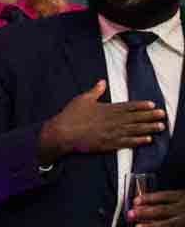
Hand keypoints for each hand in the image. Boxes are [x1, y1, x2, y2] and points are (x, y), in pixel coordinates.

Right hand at [38, 80, 166, 162]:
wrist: (62, 133)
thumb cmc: (70, 115)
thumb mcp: (82, 99)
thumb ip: (95, 91)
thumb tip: (102, 82)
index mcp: (108, 109)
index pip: (129, 106)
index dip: (141, 106)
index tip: (152, 104)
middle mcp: (113, 121)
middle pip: (135, 118)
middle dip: (150, 116)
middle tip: (162, 115)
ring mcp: (112, 133)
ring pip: (134, 130)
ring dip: (148, 128)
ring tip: (160, 127)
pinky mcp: (108, 144)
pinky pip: (127, 142)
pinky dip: (138, 141)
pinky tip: (147, 140)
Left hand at [131, 188, 184, 226]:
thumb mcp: (183, 196)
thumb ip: (171, 199)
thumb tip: (145, 204)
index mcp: (183, 197)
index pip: (164, 196)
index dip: (149, 198)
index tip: (136, 201)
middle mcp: (184, 208)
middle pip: (162, 210)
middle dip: (144, 213)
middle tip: (131, 214)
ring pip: (167, 224)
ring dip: (150, 226)